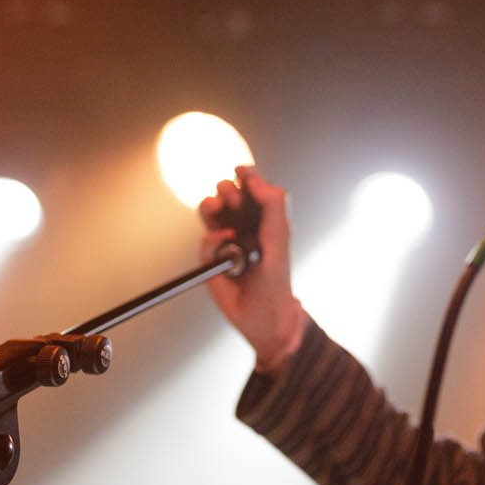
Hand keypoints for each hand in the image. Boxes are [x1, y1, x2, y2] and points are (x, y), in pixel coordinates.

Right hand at [198, 165, 304, 368]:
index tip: (241, 171)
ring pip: (210, 213)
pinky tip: (223, 243)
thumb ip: (273, 204)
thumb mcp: (279, 236)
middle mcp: (243, 227)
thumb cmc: (277, 278)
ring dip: (211, 206)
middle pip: (226, 195)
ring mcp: (225, 242)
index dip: (246, 177)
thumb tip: (257, 179)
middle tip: (232, 198)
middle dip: (227, 190)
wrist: (263, 313)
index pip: (251, 188)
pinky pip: (205, 240)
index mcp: (263, 219)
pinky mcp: (212, 259)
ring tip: (216, 209)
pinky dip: (211, 239)